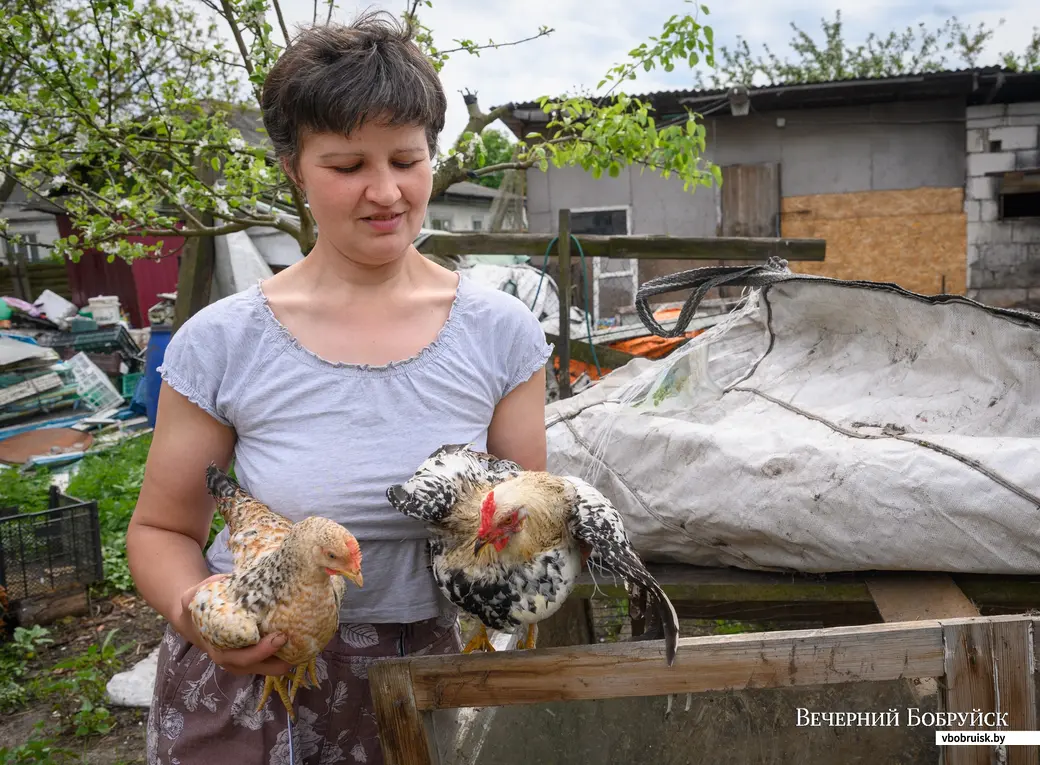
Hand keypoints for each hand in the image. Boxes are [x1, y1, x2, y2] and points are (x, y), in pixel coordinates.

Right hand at [178, 574, 292, 676]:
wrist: (194, 622)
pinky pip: (274, 662)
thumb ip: (206, 588)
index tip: (280, 636)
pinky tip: (301, 639)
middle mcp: (234, 662)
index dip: (264, 651)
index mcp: (221, 650)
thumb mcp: (193, 597)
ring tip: (307, 641)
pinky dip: (287, 654)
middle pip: (266, 669)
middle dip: (284, 659)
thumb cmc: (198, 609)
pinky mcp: (255, 659)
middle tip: (301, 640)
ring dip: (290, 658)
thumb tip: (227, 579)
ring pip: (273, 669)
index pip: (245, 658)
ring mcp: (246, 664)